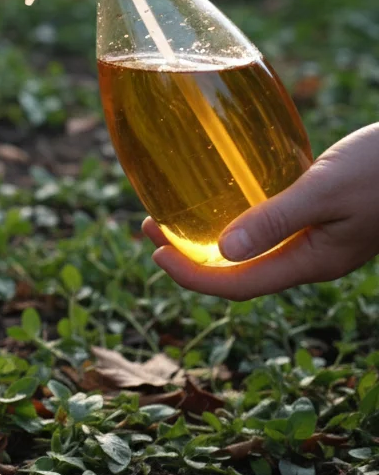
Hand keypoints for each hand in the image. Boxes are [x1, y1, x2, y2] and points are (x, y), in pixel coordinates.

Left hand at [143, 124, 378, 300]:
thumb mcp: (325, 189)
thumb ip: (275, 218)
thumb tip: (221, 250)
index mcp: (312, 263)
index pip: (237, 286)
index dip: (190, 275)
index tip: (154, 249)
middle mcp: (312, 259)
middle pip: (238, 272)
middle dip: (189, 257)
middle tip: (148, 225)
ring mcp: (318, 241)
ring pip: (252, 252)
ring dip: (208, 239)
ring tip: (171, 213)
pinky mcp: (323, 218)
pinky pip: (269, 229)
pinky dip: (237, 219)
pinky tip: (221, 195)